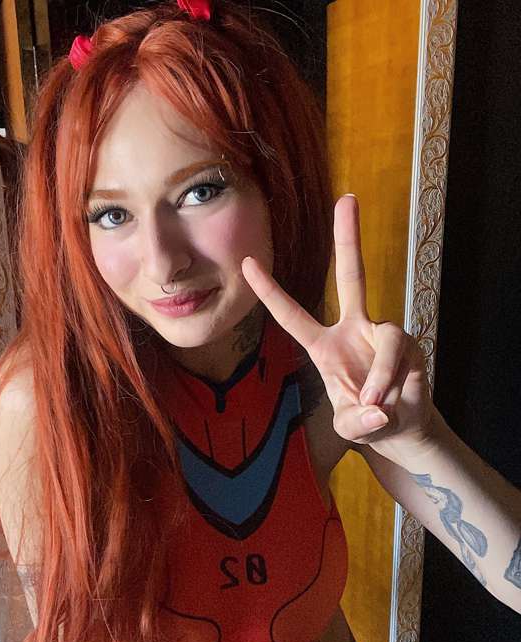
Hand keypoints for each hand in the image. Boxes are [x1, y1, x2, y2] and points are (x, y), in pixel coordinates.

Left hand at [241, 194, 436, 460]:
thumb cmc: (365, 420)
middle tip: (347, 198)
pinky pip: (399, 356)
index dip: (271, 291)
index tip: (247, 262)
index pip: (292, 314)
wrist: (400, 428)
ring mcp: (383, 333)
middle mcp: (354, 329)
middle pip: (352, 276)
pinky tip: (390, 402)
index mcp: (324, 345)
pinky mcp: (408, 344)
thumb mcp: (349, 428)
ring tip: (375, 405)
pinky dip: (391, 381)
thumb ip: (356, 423)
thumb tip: (376, 411)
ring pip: (385, 340)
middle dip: (349, 238)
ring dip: (379, 376)